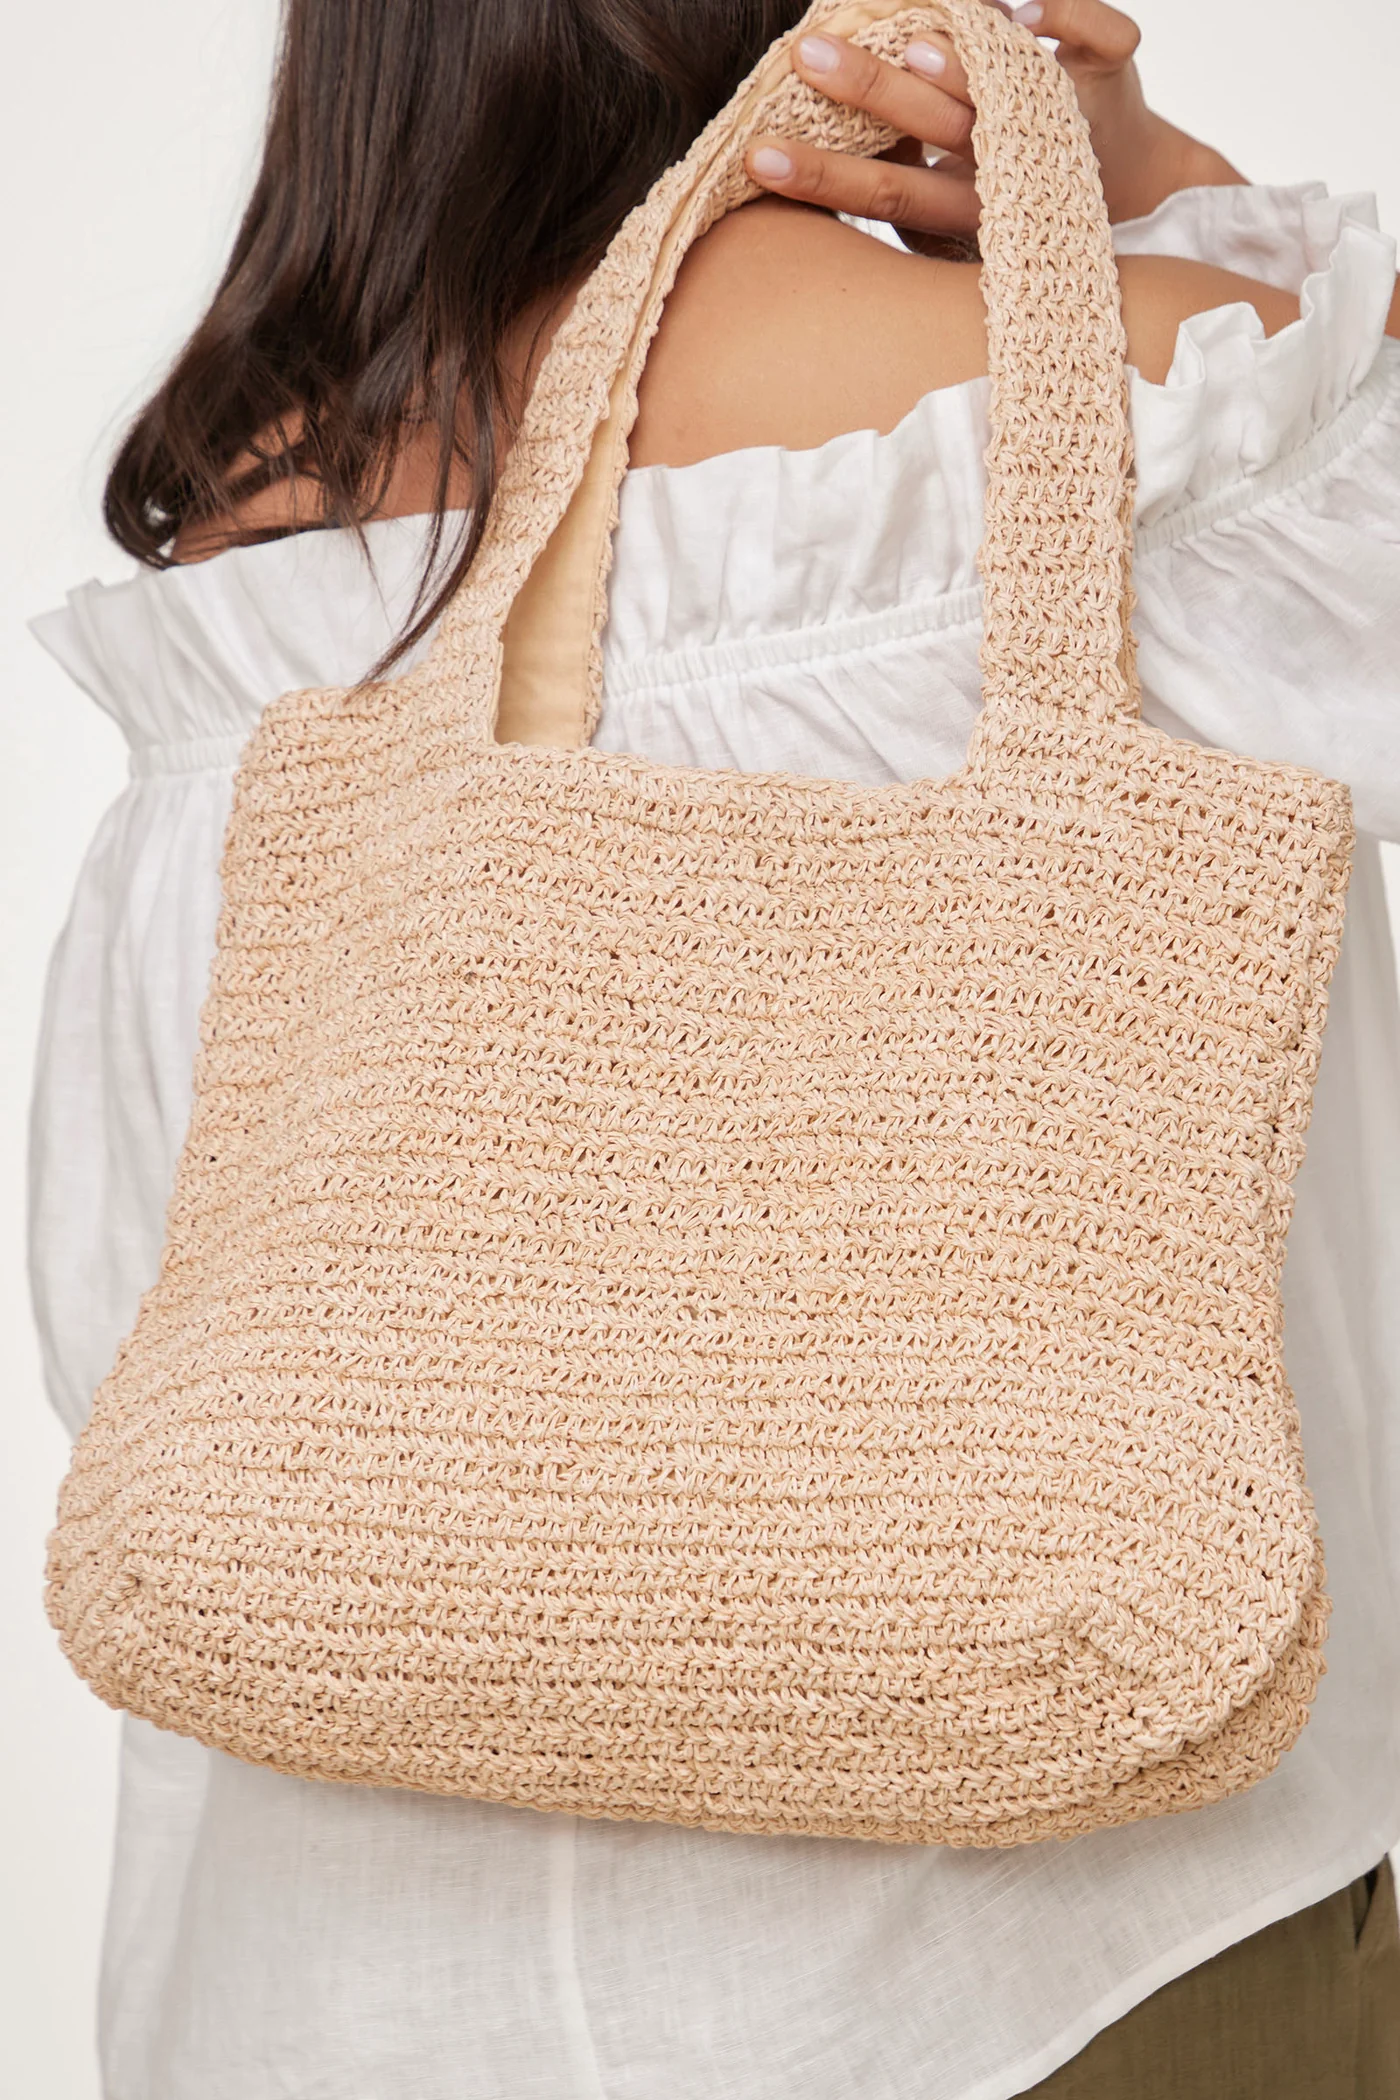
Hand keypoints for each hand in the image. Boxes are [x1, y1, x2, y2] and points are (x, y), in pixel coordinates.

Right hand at [744, 1, 1244, 246]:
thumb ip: (889, 173)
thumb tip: (791, 154)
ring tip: (910, 40)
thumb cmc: (1015, 187)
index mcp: (964, 204)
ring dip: (961, 66)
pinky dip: (1060, 9)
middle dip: (868, 95)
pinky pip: (1097, 33)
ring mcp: (1064, 119)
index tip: (757, 155)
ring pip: (1010, 90)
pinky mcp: (1113, 71)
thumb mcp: (947, 201)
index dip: (819, 179)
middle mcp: (1010, 166)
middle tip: (807, 55)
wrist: (1133, 181)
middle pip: (934, 130)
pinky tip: (1016, 4)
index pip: (883, 192)